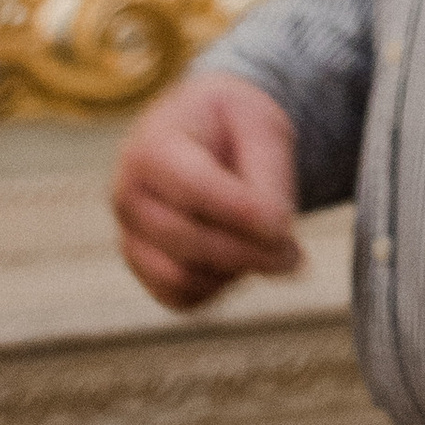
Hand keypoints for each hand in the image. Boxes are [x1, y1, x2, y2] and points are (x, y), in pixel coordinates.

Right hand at [111, 68, 302, 310]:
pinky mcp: (143, 268)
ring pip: (182, 277)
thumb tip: (276, 234)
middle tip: (296, 255)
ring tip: (274, 252)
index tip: (284, 225)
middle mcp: (129, 195)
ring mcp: (130, 235)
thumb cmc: (236, 127)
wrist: (206, 134)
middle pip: (187, 240)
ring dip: (236, 271)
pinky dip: (220, 287)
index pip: (193, 188)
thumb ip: (268, 175)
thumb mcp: (262, 127)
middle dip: (249, 251)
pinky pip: (181, 298)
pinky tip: (244, 259)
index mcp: (152, 146)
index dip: (242, 213)